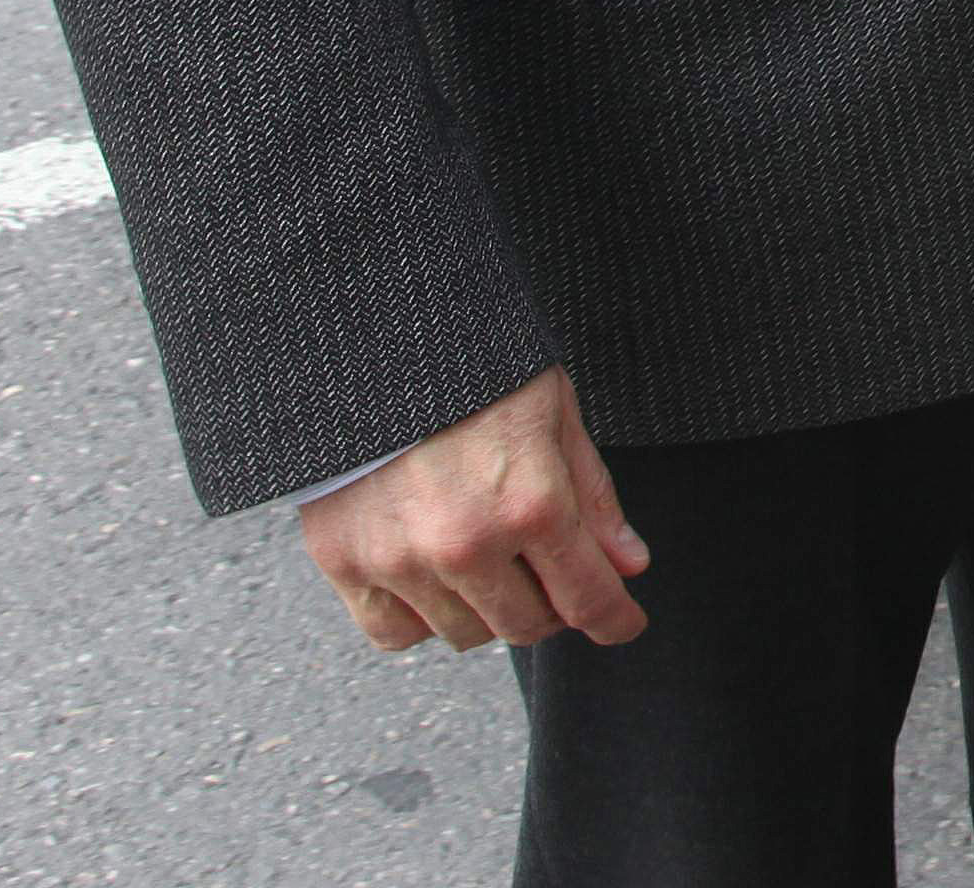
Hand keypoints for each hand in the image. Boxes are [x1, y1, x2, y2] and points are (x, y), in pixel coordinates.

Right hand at [297, 365, 649, 655]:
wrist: (371, 341)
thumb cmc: (473, 369)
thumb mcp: (554, 415)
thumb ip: (593, 499)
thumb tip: (628, 566)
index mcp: (531, 504)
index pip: (587, 598)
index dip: (615, 619)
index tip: (623, 623)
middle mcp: (467, 544)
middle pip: (528, 626)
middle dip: (555, 608)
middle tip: (552, 575)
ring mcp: (401, 560)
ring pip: (466, 634)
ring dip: (491, 611)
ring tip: (491, 561)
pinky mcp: (346, 563)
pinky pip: (395, 634)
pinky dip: (423, 620)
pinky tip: (436, 581)